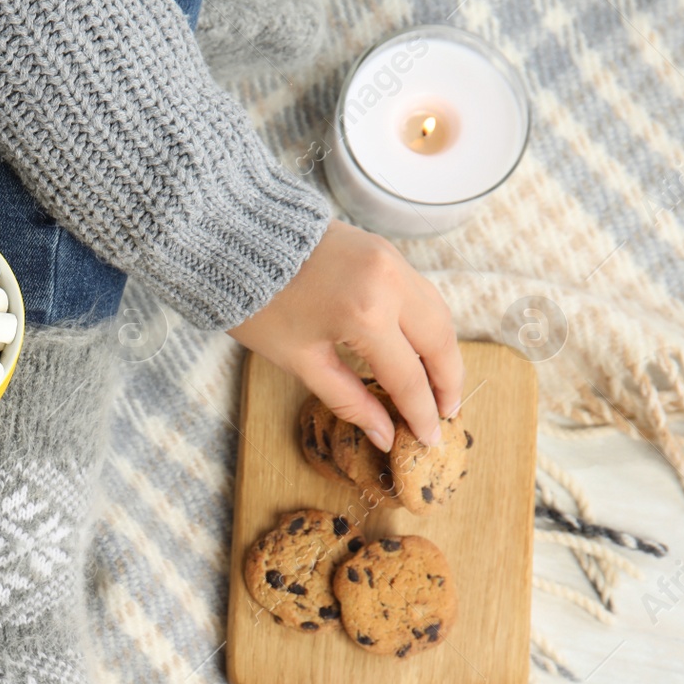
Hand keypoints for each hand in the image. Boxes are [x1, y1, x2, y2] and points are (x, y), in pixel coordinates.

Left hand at [227, 220, 462, 450]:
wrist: (235, 243)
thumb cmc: (259, 306)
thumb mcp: (301, 362)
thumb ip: (349, 400)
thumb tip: (385, 435)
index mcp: (365, 314)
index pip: (407, 376)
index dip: (421, 413)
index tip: (429, 440)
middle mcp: (390, 282)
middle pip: (439, 341)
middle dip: (448, 382)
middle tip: (448, 414)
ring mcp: (392, 259)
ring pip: (438, 312)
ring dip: (444, 351)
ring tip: (440, 386)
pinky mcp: (386, 248)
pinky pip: (421, 291)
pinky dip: (428, 323)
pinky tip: (422, 347)